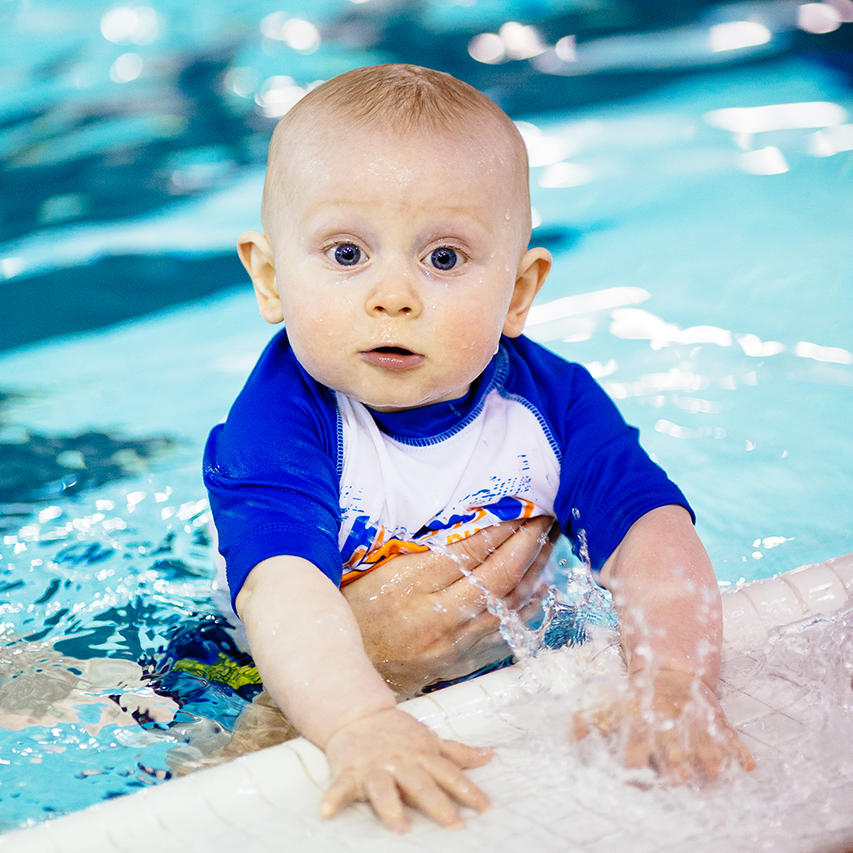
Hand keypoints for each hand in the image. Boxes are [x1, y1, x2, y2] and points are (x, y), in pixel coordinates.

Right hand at [321, 707, 491, 831]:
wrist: (360, 714)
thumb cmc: (399, 733)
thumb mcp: (430, 739)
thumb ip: (457, 752)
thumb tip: (489, 756)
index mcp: (422, 756)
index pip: (449, 774)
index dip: (468, 791)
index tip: (485, 808)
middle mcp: (401, 762)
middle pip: (421, 784)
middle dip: (437, 803)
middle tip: (454, 823)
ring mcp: (375, 767)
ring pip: (384, 788)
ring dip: (391, 806)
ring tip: (400, 826)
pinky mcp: (350, 771)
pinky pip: (340, 787)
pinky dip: (333, 798)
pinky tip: (327, 812)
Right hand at [342, 517, 555, 696]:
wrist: (346, 671)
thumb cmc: (357, 612)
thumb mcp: (378, 571)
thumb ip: (420, 551)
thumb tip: (467, 526)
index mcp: (412, 584)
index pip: (470, 549)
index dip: (500, 526)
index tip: (519, 508)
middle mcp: (437, 614)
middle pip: (497, 575)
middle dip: (526, 544)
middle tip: (544, 521)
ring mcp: (453, 642)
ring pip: (507, 604)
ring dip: (533, 573)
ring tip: (548, 547)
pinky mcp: (460, 661)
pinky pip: (503, 632)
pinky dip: (525, 609)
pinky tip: (537, 590)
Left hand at [571, 668, 754, 782]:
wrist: (669, 668)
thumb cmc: (635, 695)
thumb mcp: (607, 701)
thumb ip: (585, 719)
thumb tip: (568, 737)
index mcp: (640, 719)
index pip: (635, 745)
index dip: (634, 760)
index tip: (635, 775)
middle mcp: (669, 722)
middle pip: (671, 746)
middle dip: (675, 761)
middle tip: (679, 778)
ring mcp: (694, 720)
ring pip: (702, 742)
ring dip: (708, 759)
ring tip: (714, 775)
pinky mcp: (715, 718)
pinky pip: (731, 735)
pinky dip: (740, 751)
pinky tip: (749, 768)